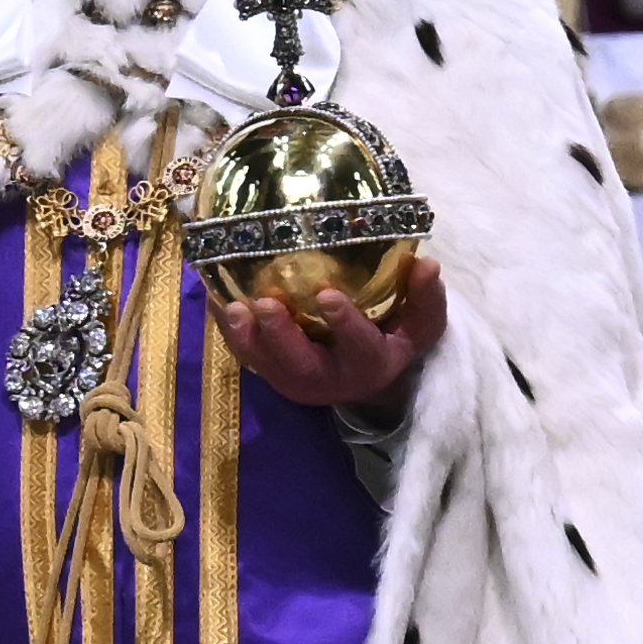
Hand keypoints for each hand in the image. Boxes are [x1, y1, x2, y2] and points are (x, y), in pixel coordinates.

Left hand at [221, 254, 445, 412]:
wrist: (367, 376)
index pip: (360, 348)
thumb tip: (428, 264)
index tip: (328, 295)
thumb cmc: (393, 339)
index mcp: (370, 364)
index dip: (345, 324)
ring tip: (230, 307)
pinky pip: (246, 354)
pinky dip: (229, 330)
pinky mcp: (272, 373)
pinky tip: (215, 300)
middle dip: (280, 336)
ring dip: (246, 337)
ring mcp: (295, 379)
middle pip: (300, 365)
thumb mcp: (420, 325)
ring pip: (266, 365)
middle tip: (265, 303)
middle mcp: (329, 379)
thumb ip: (426, 298)